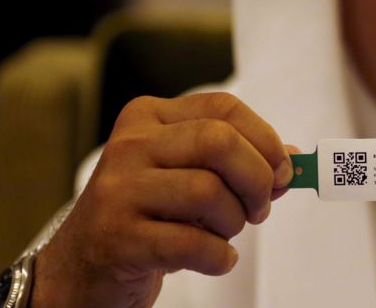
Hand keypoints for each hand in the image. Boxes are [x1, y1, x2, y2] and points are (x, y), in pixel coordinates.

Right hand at [32, 93, 295, 307]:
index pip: (224, 108)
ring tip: (225, 235)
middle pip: (218, 142)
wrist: (84, 267)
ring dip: (234, 223)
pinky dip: (219, 257)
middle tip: (259, 208)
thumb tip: (292, 160)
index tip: (281, 171)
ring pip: (207, 192)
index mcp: (149, 117)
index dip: (265, 140)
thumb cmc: (149, 215)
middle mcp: (130, 145)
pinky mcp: (118, 238)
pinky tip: (215, 259)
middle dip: (256, 179)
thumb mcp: (188, 176)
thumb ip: (238, 162)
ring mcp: (118, 191)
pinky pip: (192, 243)